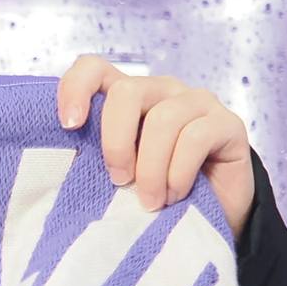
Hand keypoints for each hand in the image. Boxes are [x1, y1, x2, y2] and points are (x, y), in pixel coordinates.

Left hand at [56, 57, 254, 239]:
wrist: (212, 218)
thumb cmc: (154, 195)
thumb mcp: (118, 175)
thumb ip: (95, 158)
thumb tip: (58, 164)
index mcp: (128, 98)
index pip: (94, 68)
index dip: (75, 88)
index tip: (68, 126)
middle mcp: (162, 91)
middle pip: (127, 92)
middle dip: (116, 142)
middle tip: (118, 181)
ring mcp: (197, 102)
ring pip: (163, 120)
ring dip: (151, 169)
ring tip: (149, 201)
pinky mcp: (228, 123)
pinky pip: (195, 137)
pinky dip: (178, 173)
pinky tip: (174, 194)